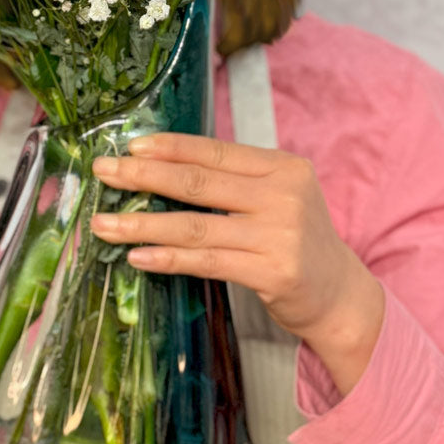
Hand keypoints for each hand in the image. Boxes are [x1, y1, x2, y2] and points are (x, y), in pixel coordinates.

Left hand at [89, 133, 384, 394]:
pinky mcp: (272, 272)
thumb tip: (163, 168)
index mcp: (282, 167)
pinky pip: (207, 262)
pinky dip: (168, 258)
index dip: (170, 148)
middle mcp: (283, 195)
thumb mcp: (277, 199)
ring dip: (142, 225)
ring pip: (195, 226)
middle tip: (104, 173)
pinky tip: (137, 256)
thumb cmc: (295, 243)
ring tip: (103, 224)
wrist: (340, 296)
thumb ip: (234, 182)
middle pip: (198, 183)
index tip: (130, 147)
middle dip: (143, 177)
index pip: (214, 152)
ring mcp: (279, 234)